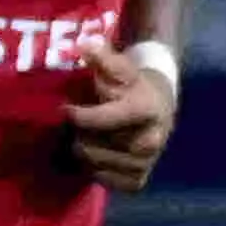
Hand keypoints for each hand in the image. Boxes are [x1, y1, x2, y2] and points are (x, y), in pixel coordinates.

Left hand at [60, 44, 176, 191]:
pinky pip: (105, 180)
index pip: (105, 119)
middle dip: (80, 135)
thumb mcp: (121, 67)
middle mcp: (151, 141)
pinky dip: (94, 169)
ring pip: (96, 164)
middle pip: (96, 146)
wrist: (160, 106)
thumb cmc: (134, 85)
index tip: (65, 109)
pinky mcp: (139, 181)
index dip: (80, 116)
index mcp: (147, 110)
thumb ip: (102, 57)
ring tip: (83, 138)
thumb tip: (83, 44)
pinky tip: (94, 154)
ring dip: (84, 152)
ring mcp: (146, 164)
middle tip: (76, 125)